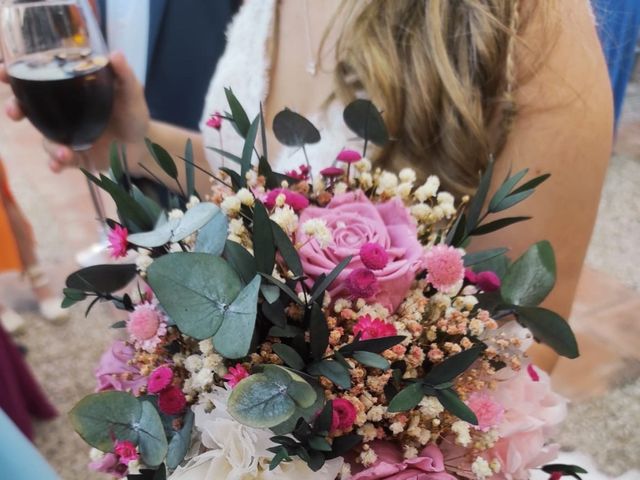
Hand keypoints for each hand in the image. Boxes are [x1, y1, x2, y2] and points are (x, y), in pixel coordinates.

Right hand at [0, 51, 149, 172]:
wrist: (145, 144)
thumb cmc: (132, 113)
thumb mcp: (131, 93)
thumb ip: (124, 76)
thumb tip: (115, 54)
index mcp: (69, 92)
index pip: (38, 79)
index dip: (15, 74)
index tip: (3, 70)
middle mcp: (62, 114)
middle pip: (28, 109)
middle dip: (15, 108)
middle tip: (15, 111)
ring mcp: (67, 136)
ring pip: (45, 140)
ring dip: (49, 145)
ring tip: (62, 151)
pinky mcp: (76, 157)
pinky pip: (60, 161)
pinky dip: (57, 163)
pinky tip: (60, 164)